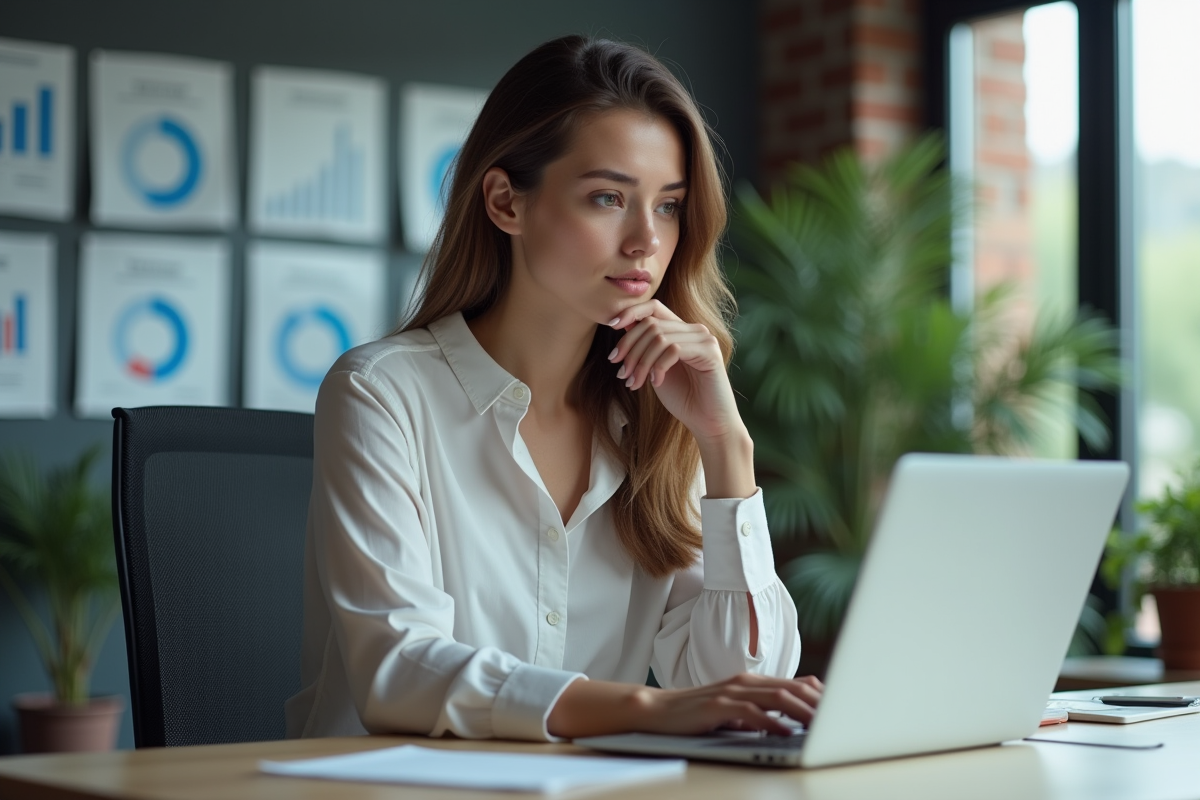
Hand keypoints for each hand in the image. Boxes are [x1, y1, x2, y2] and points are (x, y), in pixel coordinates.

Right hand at [546, 673, 823, 738]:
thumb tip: (799, 707)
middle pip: (792, 690)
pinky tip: (785, 733)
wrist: (658, 711)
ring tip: (822, 726)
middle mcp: (745, 682)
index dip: (821, 698)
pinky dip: (771, 723)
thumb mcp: (736, 707)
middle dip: (819, 705)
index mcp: (752, 681)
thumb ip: (764, 704)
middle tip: (843, 719)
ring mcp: (731, 693)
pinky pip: (751, 713)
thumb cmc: (698, 712)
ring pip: (777, 698)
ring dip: (802, 712)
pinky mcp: (718, 706)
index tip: (845, 709)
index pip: (796, 685)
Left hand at [607, 300, 742, 442]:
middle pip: (651, 324)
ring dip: (640, 362)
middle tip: (621, 373)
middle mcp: (694, 329)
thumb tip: (623, 324)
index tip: (611, 326)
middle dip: (629, 348)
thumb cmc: (682, 398)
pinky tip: (656, 382)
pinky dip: (658, 367)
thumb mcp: (654, 369)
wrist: (708, 423)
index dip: (631, 312)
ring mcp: (704, 339)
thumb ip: (645, 347)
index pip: (653, 307)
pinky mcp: (709, 351)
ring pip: (659, 337)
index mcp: (682, 330)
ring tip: (634, 383)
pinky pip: (673, 349)